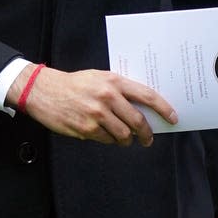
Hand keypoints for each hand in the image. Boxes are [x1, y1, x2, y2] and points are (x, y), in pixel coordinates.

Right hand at [6, 64, 177, 145]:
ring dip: (127, 140)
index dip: (163, 108)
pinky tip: (104, 134)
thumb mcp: (99, 77)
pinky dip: (109, 140)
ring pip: (124, 135)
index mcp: (113, 81)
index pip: (147, 96)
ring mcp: (96, 114)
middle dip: (147, 133)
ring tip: (125, 138)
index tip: (173, 117)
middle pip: (138, 120)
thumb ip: (119, 89)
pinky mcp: (86, 129)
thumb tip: (142, 106)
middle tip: (148, 138)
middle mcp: (107, 97)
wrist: (44, 90)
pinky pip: (106, 140)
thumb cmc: (75, 83)